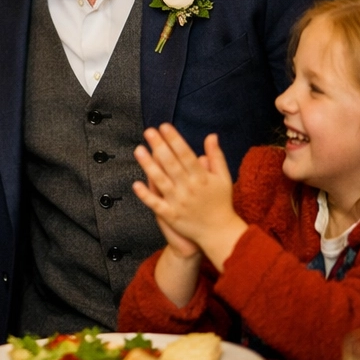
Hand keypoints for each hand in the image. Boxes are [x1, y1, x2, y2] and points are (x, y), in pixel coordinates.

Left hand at [132, 125, 245, 270]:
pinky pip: (156, 205)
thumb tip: (211, 135)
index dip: (175, 140)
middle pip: (172, 164)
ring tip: (139, 150)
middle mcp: (189, 188)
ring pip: (161, 181)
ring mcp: (179, 202)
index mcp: (202, 178)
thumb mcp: (223, 178)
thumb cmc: (222, 202)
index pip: (186, 154)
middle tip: (149, 131)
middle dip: (159, 146)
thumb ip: (216, 156)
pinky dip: (146, 195)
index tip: (164, 126)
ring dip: (149, 166)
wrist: (220, 233)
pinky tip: (136, 184)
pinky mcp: (171, 216)